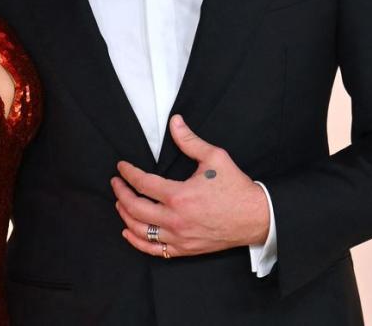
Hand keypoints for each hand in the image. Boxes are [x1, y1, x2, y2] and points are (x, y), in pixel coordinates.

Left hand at [111, 115, 269, 258]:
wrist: (256, 218)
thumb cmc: (236, 188)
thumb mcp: (215, 158)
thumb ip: (190, 141)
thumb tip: (175, 122)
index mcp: (179, 196)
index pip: (143, 183)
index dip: (128, 173)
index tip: (121, 167)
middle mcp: (175, 219)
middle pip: (135, 208)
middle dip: (121, 193)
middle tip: (116, 183)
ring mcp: (179, 236)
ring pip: (140, 230)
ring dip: (125, 215)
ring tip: (120, 203)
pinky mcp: (185, 249)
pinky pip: (154, 249)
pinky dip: (137, 241)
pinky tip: (129, 231)